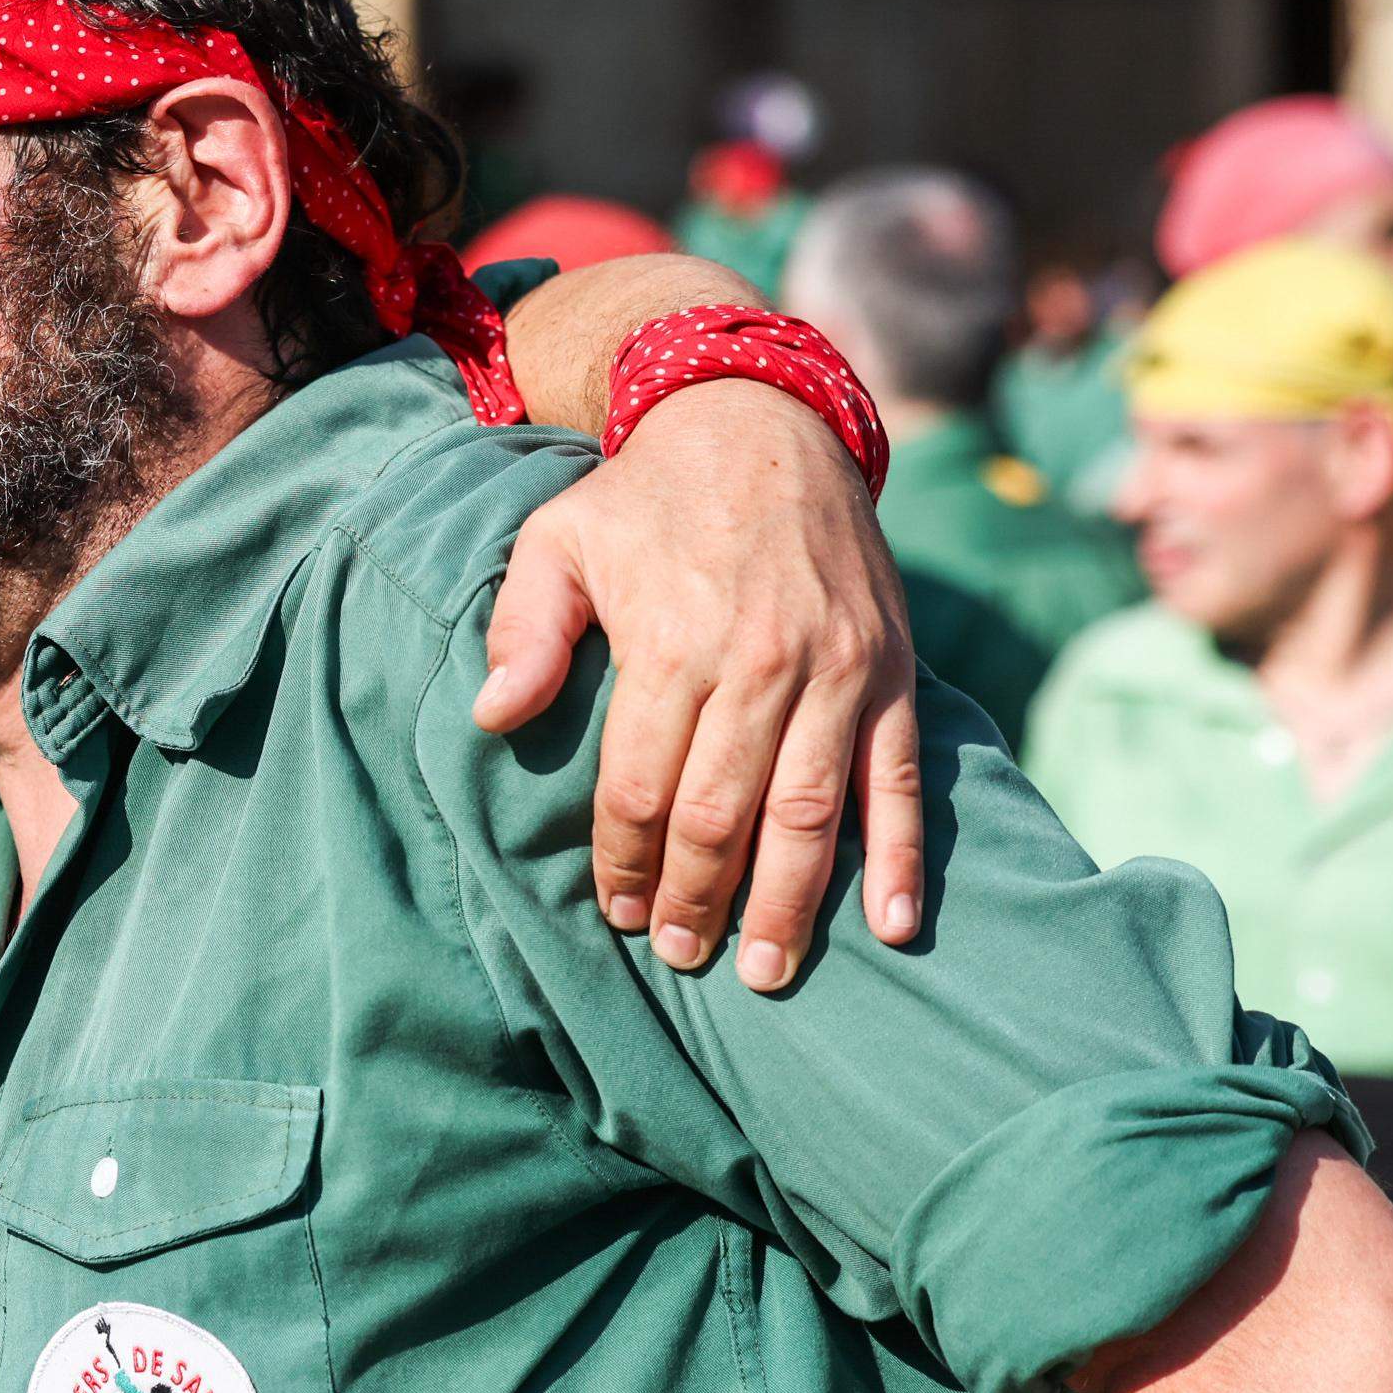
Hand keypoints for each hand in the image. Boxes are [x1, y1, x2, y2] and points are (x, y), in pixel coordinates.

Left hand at [476, 381, 925, 991]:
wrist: (762, 421)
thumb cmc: (645, 496)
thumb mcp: (558, 539)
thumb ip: (523, 631)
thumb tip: (491, 717)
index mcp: (672, 642)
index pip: (639, 787)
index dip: (622, 861)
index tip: (613, 909)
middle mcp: (762, 663)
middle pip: (721, 815)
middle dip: (696, 899)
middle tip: (679, 954)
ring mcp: (837, 671)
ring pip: (810, 815)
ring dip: (788, 905)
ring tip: (763, 971)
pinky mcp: (890, 672)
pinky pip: (899, 780)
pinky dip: (901, 857)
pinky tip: (891, 926)